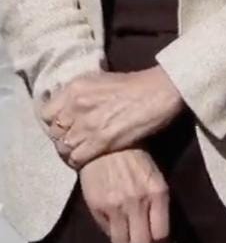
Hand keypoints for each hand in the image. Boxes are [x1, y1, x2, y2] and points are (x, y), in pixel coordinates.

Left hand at [40, 68, 184, 168]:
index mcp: (75, 88)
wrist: (162, 91)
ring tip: (81, 152)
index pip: (46, 113)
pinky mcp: (101, 140)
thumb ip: (82, 94)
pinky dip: (79, 161)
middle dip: (63, 138)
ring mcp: (88, 124)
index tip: (65, 127)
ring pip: (64, 147)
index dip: (55, 123)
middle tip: (75, 141)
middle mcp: (76, 105)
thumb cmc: (138, 85)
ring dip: (70, 152)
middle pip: (55, 132)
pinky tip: (87, 160)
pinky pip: (77, 157)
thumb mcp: (101, 81)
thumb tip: (72, 107)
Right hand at [78, 150, 170, 242]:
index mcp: (158, 194)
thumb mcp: (154, 179)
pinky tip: (114, 222)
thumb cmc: (135, 161)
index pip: (160, 233)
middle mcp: (138, 203)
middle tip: (139, 240)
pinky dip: (111, 231)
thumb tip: (156, 232)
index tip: (155, 238)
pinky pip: (106, 232)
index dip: (158, 241)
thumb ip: (156, 204)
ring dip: (125, 242)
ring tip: (126, 234)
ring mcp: (116, 207)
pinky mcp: (98, 208)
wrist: (106, 147)